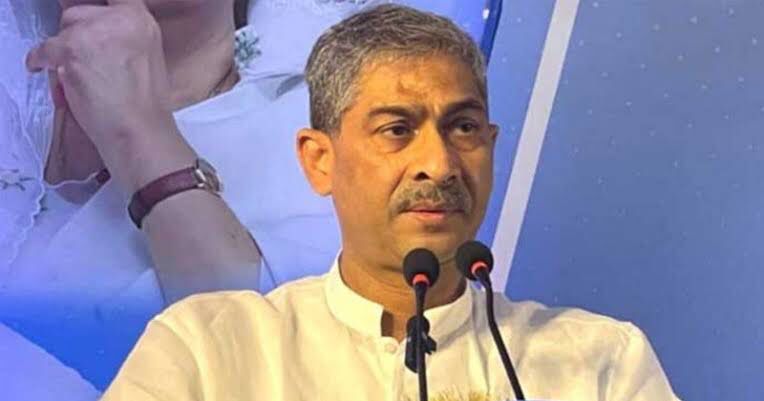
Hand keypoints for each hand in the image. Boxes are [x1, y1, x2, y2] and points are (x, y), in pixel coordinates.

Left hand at [27, 0, 194, 192]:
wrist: (138, 130)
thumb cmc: (144, 105)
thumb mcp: (146, 56)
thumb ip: (124, 37)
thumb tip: (95, 35)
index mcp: (141, 20)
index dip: (96, 13)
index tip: (89, 27)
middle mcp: (120, 18)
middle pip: (80, 13)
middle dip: (76, 35)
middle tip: (82, 59)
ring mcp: (94, 32)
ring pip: (62, 30)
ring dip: (62, 50)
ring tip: (72, 72)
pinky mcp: (71, 49)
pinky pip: (44, 49)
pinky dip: (41, 61)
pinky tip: (46, 70)